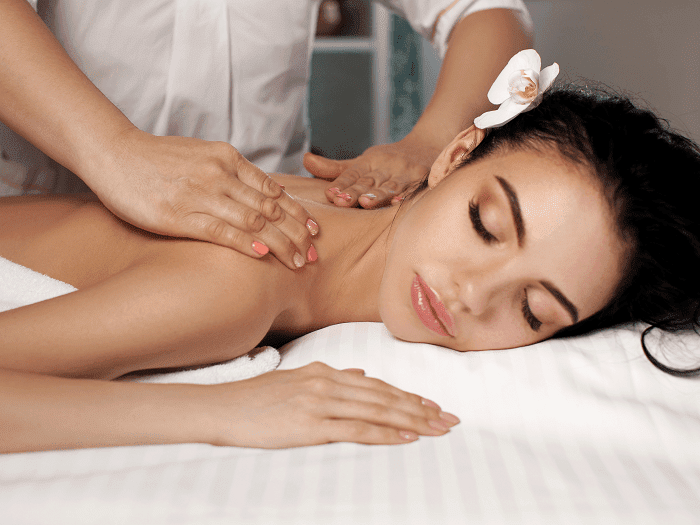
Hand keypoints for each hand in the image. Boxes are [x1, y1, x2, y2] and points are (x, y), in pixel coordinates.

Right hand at [85, 128, 318, 269]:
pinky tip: (264, 256)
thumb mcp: (202, 154)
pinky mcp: (180, 214)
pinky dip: (246, 243)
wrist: (114, 152)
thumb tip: (260, 192)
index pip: (273, 189)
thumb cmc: (158, 158)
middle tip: (315, 254)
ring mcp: (201, 193)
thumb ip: (231, 172)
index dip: (297, 213)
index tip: (314, 231)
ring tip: (298, 262)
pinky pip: (221, 230)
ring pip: (254, 221)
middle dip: (297, 233)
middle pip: (270, 207)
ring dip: (280, 244)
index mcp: (228, 158)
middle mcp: (220, 174)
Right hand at [206, 362, 459, 447]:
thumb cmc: (258, 397)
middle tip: (449, 418)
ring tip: (437, 428)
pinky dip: (384, 433)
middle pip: (385, 397)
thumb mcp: (297, 378)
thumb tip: (358, 373)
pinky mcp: (311, 423)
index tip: (433, 405)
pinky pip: (356, 429)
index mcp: (326, 371)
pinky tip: (405, 437)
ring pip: (377, 411)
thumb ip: (331, 376)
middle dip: (420, 409)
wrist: (225, 408)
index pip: (378, 385)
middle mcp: (329, 382)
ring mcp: (321, 402)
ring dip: (411, 420)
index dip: (408, 396)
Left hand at [304, 136, 441, 208]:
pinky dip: (406, 195)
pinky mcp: (422, 178)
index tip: (330, 195)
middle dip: (355, 191)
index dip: (341, 184)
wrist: (428, 146)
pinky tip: (398, 203)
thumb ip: (334, 168)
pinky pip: (413, 188)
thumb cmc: (388, 160)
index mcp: (368, 162)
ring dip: (378, 194)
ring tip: (365, 203)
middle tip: (341, 201)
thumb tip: (305, 160)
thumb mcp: (361, 162)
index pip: (352, 174)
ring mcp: (404, 172)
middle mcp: (385, 165)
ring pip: (389, 185)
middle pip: (368, 181)